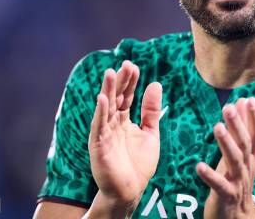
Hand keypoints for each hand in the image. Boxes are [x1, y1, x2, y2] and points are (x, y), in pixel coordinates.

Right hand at [88, 60, 161, 207]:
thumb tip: (155, 84)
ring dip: (107, 91)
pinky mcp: (98, 145)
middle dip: (120, 81)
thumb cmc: (139, 163)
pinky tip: (102, 98)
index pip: (127, 96)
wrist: (131, 190)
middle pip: (116, 98)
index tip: (134, 66)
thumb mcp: (150, 133)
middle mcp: (112, 124)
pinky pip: (99, 126)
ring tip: (110, 73)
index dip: (130, 82)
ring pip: (105, 108)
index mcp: (124, 120)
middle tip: (126, 64)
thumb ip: (151, 111)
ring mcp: (104, 133)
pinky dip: (100, 112)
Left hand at [197, 97, 254, 218]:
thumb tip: (242, 101)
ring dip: (226, 144)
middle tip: (228, 107)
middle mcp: (247, 168)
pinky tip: (199, 166)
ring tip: (217, 127)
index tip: (249, 99)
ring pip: (235, 161)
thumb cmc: (236, 182)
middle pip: (244, 144)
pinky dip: (210, 176)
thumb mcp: (240, 155)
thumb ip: (241, 129)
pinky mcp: (227, 197)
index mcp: (250, 158)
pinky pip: (219, 186)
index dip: (254, 117)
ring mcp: (238, 183)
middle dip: (238, 125)